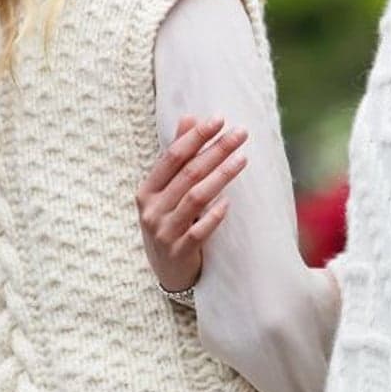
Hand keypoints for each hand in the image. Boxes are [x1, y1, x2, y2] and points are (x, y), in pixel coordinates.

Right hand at [135, 115, 247, 293]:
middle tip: (241, 133)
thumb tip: (188, 118)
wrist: (166, 273)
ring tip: (243, 159)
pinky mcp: (178, 252)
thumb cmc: (169, 223)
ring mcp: (163, 232)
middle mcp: (152, 209)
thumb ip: (177, 157)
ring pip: (195, 198)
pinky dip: (214, 216)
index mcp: (147, 190)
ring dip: (221, 176)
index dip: (196, 136)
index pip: (172, 156)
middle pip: (188, 173)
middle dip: (216, 150)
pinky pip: (198, 232)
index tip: (219, 119)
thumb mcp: (166, 192)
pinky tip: (229, 202)